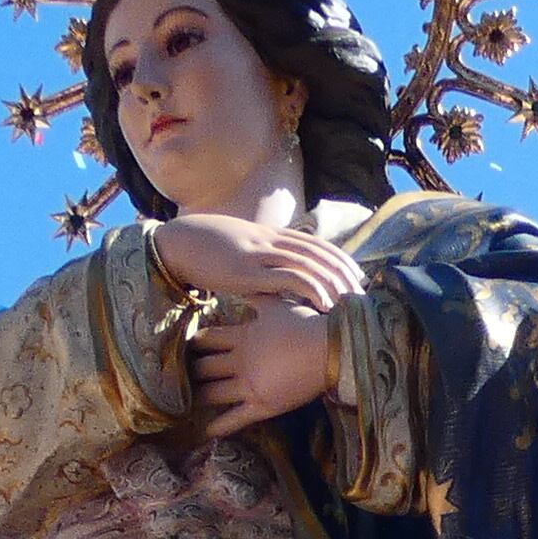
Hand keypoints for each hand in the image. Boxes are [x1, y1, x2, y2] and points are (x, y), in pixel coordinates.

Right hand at [146, 212, 361, 310]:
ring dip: (335, 282)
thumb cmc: (202, 250)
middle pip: (318, 252)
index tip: (354, 274)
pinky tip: (325, 303)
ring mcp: (260, 254)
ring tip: (352, 300)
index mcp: (268, 235)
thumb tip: (271, 282)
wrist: (174, 242)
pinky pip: (288, 278)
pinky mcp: (249, 271)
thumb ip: (257, 262)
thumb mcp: (237, 253)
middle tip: (362, 290)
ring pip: (310, 263)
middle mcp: (269, 241)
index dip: (338, 257)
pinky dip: (311, 288)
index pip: (314, 242)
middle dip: (344, 271)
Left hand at [194, 297, 338, 428]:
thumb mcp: (278, 305)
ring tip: (188, 403)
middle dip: (191, 371)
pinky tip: (206, 431)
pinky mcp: (263, 406)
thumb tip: (244, 282)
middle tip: (181, 377)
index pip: (206, 339)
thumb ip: (257, 297)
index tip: (185, 346)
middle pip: (203, 367)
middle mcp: (240, 362)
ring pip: (212, 394)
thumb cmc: (307, 325)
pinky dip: (219, 426)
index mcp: (242, 337)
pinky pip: (235, 419)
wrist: (331, 350)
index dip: (193, 343)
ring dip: (199, 397)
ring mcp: (250, 386)